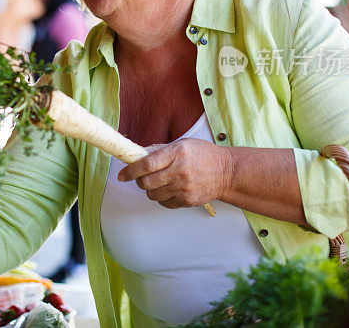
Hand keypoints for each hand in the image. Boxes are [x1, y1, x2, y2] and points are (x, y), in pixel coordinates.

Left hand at [117, 138, 231, 208]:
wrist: (226, 172)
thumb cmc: (203, 155)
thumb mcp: (181, 144)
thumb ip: (159, 150)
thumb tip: (137, 155)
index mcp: (176, 153)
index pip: (146, 164)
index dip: (130, 170)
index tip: (122, 175)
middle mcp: (179, 171)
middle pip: (146, 182)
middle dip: (139, 181)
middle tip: (142, 178)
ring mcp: (184, 188)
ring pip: (153, 195)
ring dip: (150, 190)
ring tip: (159, 183)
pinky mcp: (187, 201)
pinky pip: (164, 203)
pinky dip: (162, 198)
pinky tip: (169, 190)